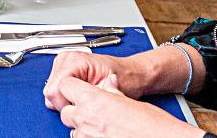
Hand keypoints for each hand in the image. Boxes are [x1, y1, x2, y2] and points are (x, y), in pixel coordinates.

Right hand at [46, 52, 140, 107]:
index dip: (65, 104)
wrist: (130, 73)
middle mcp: (67, 58)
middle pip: (50, 89)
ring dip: (65, 98)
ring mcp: (64, 61)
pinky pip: (56, 87)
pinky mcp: (64, 67)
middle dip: (64, 101)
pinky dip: (65, 94)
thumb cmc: (124, 79)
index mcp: (75, 60)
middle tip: (83, 102)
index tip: (79, 107)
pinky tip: (78, 94)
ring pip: (51, 89)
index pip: (53, 89)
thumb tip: (70, 106)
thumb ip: (86, 97)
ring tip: (83, 97)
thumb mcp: (106, 91)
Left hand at [55, 74, 197, 137]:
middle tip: (90, 108)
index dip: (71, 85)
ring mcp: (87, 137)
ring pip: (73, 128)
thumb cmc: (151, 125)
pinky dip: (88, 137)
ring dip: (81, 125)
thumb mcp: (129, 100)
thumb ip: (113, 91)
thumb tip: (109, 83)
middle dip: (74, 109)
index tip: (75, 87)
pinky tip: (103, 134)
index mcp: (93, 100)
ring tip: (100, 123)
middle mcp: (86, 119)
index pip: (65, 85)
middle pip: (65, 110)